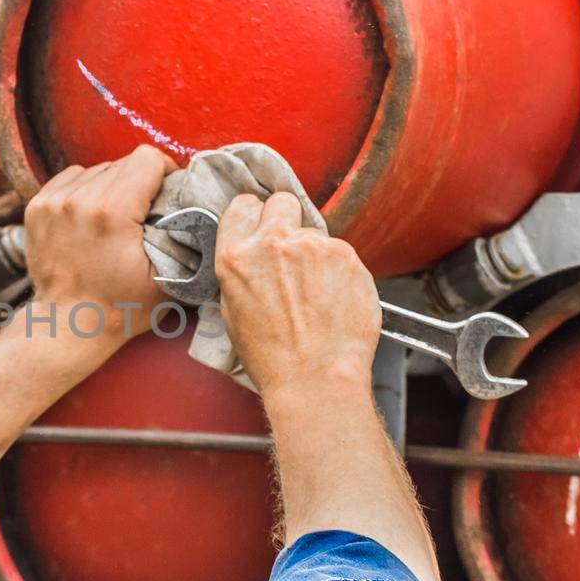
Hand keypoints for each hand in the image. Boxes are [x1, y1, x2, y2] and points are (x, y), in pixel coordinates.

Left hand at [24, 145, 175, 348]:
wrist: (66, 326)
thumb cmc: (119, 308)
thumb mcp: (167, 279)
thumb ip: (186, 238)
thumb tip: (201, 207)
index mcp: (111, 213)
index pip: (147, 159)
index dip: (165, 171)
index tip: (167, 191)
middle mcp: (78, 200)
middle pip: (123, 162)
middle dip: (140, 182)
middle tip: (144, 212)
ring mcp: (53, 202)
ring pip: (97, 169)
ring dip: (112, 186)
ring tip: (116, 217)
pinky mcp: (37, 206)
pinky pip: (72, 178)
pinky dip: (86, 190)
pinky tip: (92, 215)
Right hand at [213, 192, 380, 397]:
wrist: (314, 377)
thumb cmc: (273, 358)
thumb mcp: (233, 313)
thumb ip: (242, 274)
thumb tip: (252, 260)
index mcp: (237, 258)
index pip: (243, 207)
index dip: (255, 215)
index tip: (262, 223)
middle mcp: (273, 244)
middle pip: (283, 203)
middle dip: (288, 220)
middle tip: (293, 252)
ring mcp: (313, 247)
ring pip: (316, 234)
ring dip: (317, 255)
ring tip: (317, 294)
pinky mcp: (346, 256)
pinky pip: (342, 254)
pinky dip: (340, 272)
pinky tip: (334, 300)